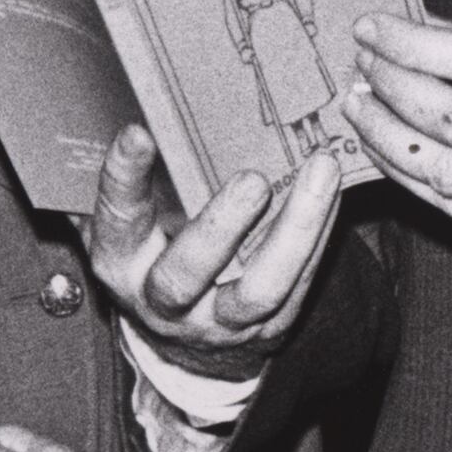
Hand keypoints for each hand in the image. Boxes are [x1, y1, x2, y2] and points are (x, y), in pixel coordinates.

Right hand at [82, 127, 343, 379]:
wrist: (185, 344)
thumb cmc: (152, 258)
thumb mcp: (126, 227)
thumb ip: (127, 183)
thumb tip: (126, 108)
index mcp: (121, 264)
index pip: (117, 221)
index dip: (124, 180)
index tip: (139, 134)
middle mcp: (163, 300)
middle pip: (185, 275)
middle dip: (220, 227)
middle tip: (253, 181)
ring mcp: (218, 322)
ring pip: (260, 289)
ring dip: (296, 230)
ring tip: (321, 172)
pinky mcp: (266, 329)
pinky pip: (299, 285)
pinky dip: (319, 236)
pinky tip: (333, 193)